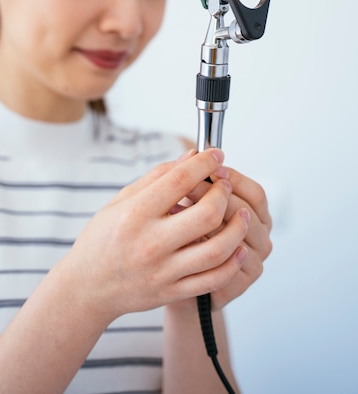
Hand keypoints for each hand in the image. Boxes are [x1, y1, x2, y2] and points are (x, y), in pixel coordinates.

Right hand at [65, 149, 249, 324]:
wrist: (87, 287)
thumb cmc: (102, 239)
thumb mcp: (120, 201)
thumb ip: (156, 178)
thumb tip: (189, 157)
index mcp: (135, 214)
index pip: (179, 180)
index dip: (204, 163)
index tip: (216, 154)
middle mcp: (150, 242)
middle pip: (206, 213)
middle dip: (224, 193)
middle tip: (225, 184)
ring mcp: (163, 270)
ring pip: (217, 249)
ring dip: (237, 228)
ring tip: (242, 214)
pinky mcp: (171, 292)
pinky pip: (213, 279)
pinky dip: (233, 262)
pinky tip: (238, 247)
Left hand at [185, 164, 271, 309]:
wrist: (178, 278)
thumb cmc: (187, 236)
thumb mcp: (193, 203)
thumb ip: (197, 181)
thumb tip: (191, 154)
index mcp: (258, 215)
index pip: (255, 193)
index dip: (234, 179)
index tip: (210, 169)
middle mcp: (261, 239)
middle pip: (246, 212)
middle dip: (215, 197)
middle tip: (188, 187)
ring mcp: (254, 264)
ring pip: (236, 239)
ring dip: (207, 225)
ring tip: (178, 214)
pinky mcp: (239, 286)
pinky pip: (227, 268)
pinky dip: (205, 253)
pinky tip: (184, 244)